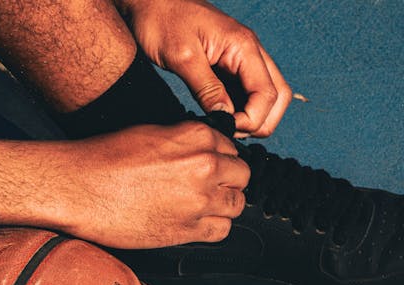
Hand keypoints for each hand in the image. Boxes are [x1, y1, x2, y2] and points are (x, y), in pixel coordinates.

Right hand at [59, 122, 249, 247]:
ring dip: (223, 205)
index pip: (232, 149)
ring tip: (200, 205)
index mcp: (197, 137)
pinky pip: (222, 230)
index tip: (212, 167)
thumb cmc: (105, 158)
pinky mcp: (188, 230)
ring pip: (237, 204)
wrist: (79, 187)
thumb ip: (185, 140)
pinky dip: (213, 227)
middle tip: (208, 186)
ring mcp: (200, 200)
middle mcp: (206, 166)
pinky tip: (194, 221)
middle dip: (228, 181)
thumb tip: (202, 150)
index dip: (221, 159)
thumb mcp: (151, 133)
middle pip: (241, 176)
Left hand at [121, 0, 291, 137]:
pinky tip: (219, 118)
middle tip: (229, 133)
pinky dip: (238, 108)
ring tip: (223, 128)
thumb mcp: (182, 58)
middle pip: (277, 96)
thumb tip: (225, 119)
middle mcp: (249, 52)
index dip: (252, 119)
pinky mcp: (227, 64)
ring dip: (251, 117)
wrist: (147, 1)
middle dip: (260, 121)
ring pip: (264, 95)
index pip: (268, 94)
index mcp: (244, 47)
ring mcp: (240, 58)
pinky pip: (244, 91)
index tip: (226, 129)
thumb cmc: (161, 20)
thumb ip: (207, 89)